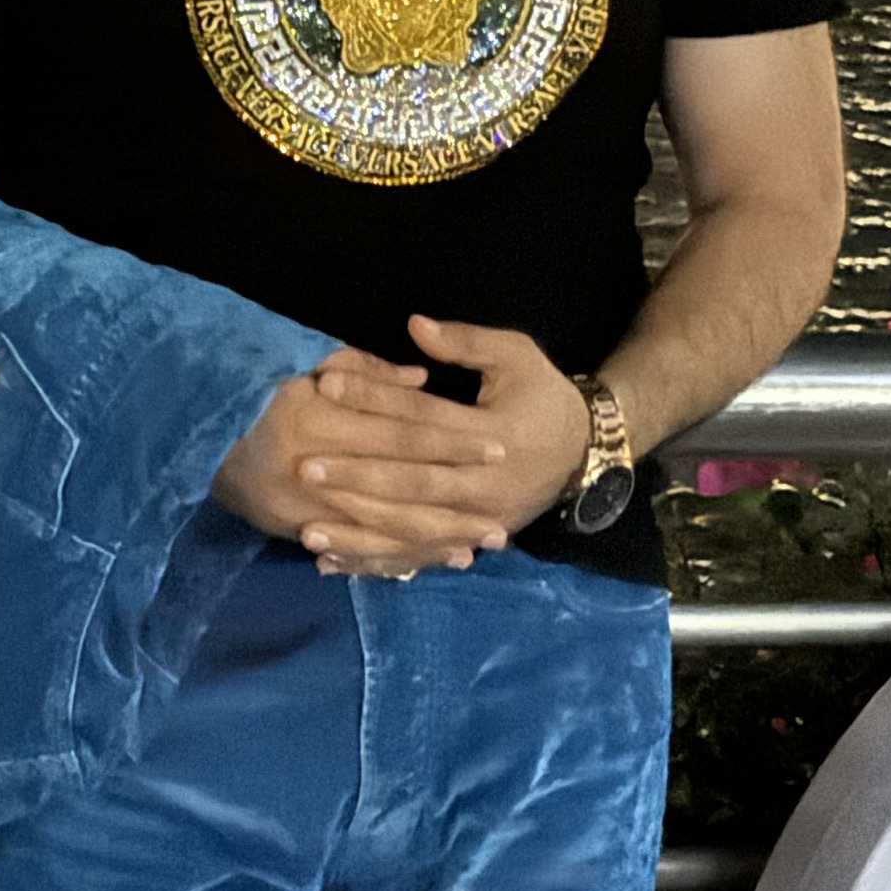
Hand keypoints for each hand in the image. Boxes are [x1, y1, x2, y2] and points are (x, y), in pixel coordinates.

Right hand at [209, 347, 508, 569]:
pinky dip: (397, 557)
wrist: (197, 439)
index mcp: (321, 420)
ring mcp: (306, 509)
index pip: (402, 433)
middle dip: (456, 506)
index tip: (498, 450)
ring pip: (383, 528)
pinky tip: (430, 562)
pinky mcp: (297, 532)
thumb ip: (361, 369)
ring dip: (434, 540)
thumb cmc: (258, 392)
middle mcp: (315, 471)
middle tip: (503, 519)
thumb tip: (420, 379)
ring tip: (479, 547)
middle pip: (401, 490)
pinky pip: (355, 549)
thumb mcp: (305, 364)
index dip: (453, 442)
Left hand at [292, 316, 593, 578]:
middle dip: (356, 478)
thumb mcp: (517, 357)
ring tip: (308, 532)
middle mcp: (486, 486)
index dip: (374, 400)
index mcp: (495, 436)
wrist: (586, 454)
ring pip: (412, 531)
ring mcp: (479, 520)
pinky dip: (375, 563)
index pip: (422, 419)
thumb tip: (414, 326)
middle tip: (305, 469)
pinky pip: (418, 557)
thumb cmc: (544, 396)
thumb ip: (466, 343)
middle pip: (412, 484)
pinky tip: (332, 564)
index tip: (324, 387)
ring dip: (358, 534)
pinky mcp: (470, 541)